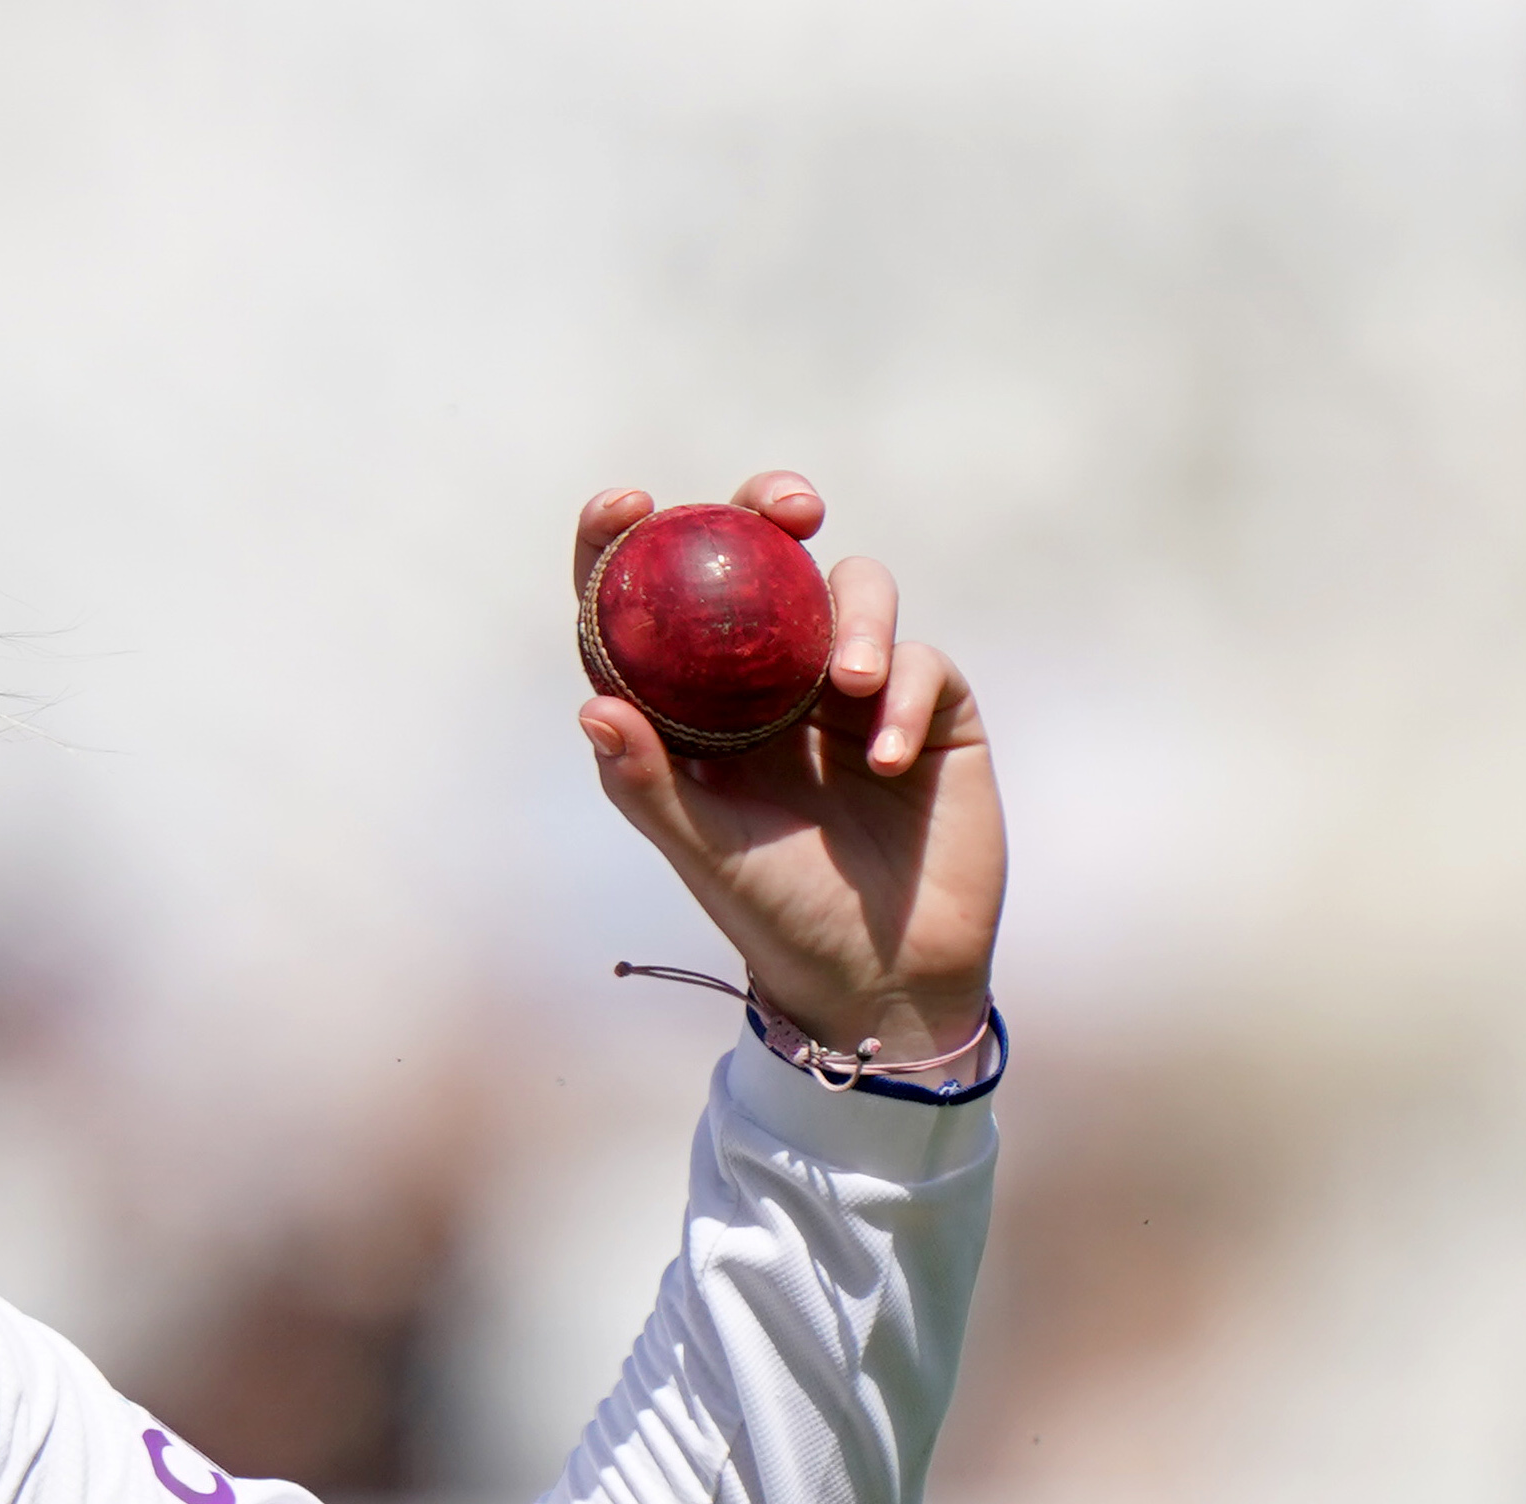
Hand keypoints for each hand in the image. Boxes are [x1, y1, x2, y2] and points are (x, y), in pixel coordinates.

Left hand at [575, 474, 1002, 1068]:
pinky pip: (922, 664)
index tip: (626, 503)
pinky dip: (901, 697)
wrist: (879, 977)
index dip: (628, 544)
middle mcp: (774, 680)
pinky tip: (879, 760)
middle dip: (769, 511)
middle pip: (766, 559)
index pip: (654, 604)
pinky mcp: (930, 710)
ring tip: (848, 682)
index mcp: (699, 704)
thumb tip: (594, 704)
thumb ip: (645, 782)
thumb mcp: (702, 851)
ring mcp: (855, 686)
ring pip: (857, 590)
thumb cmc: (774, 915)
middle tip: (786, 511)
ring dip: (857, 617)